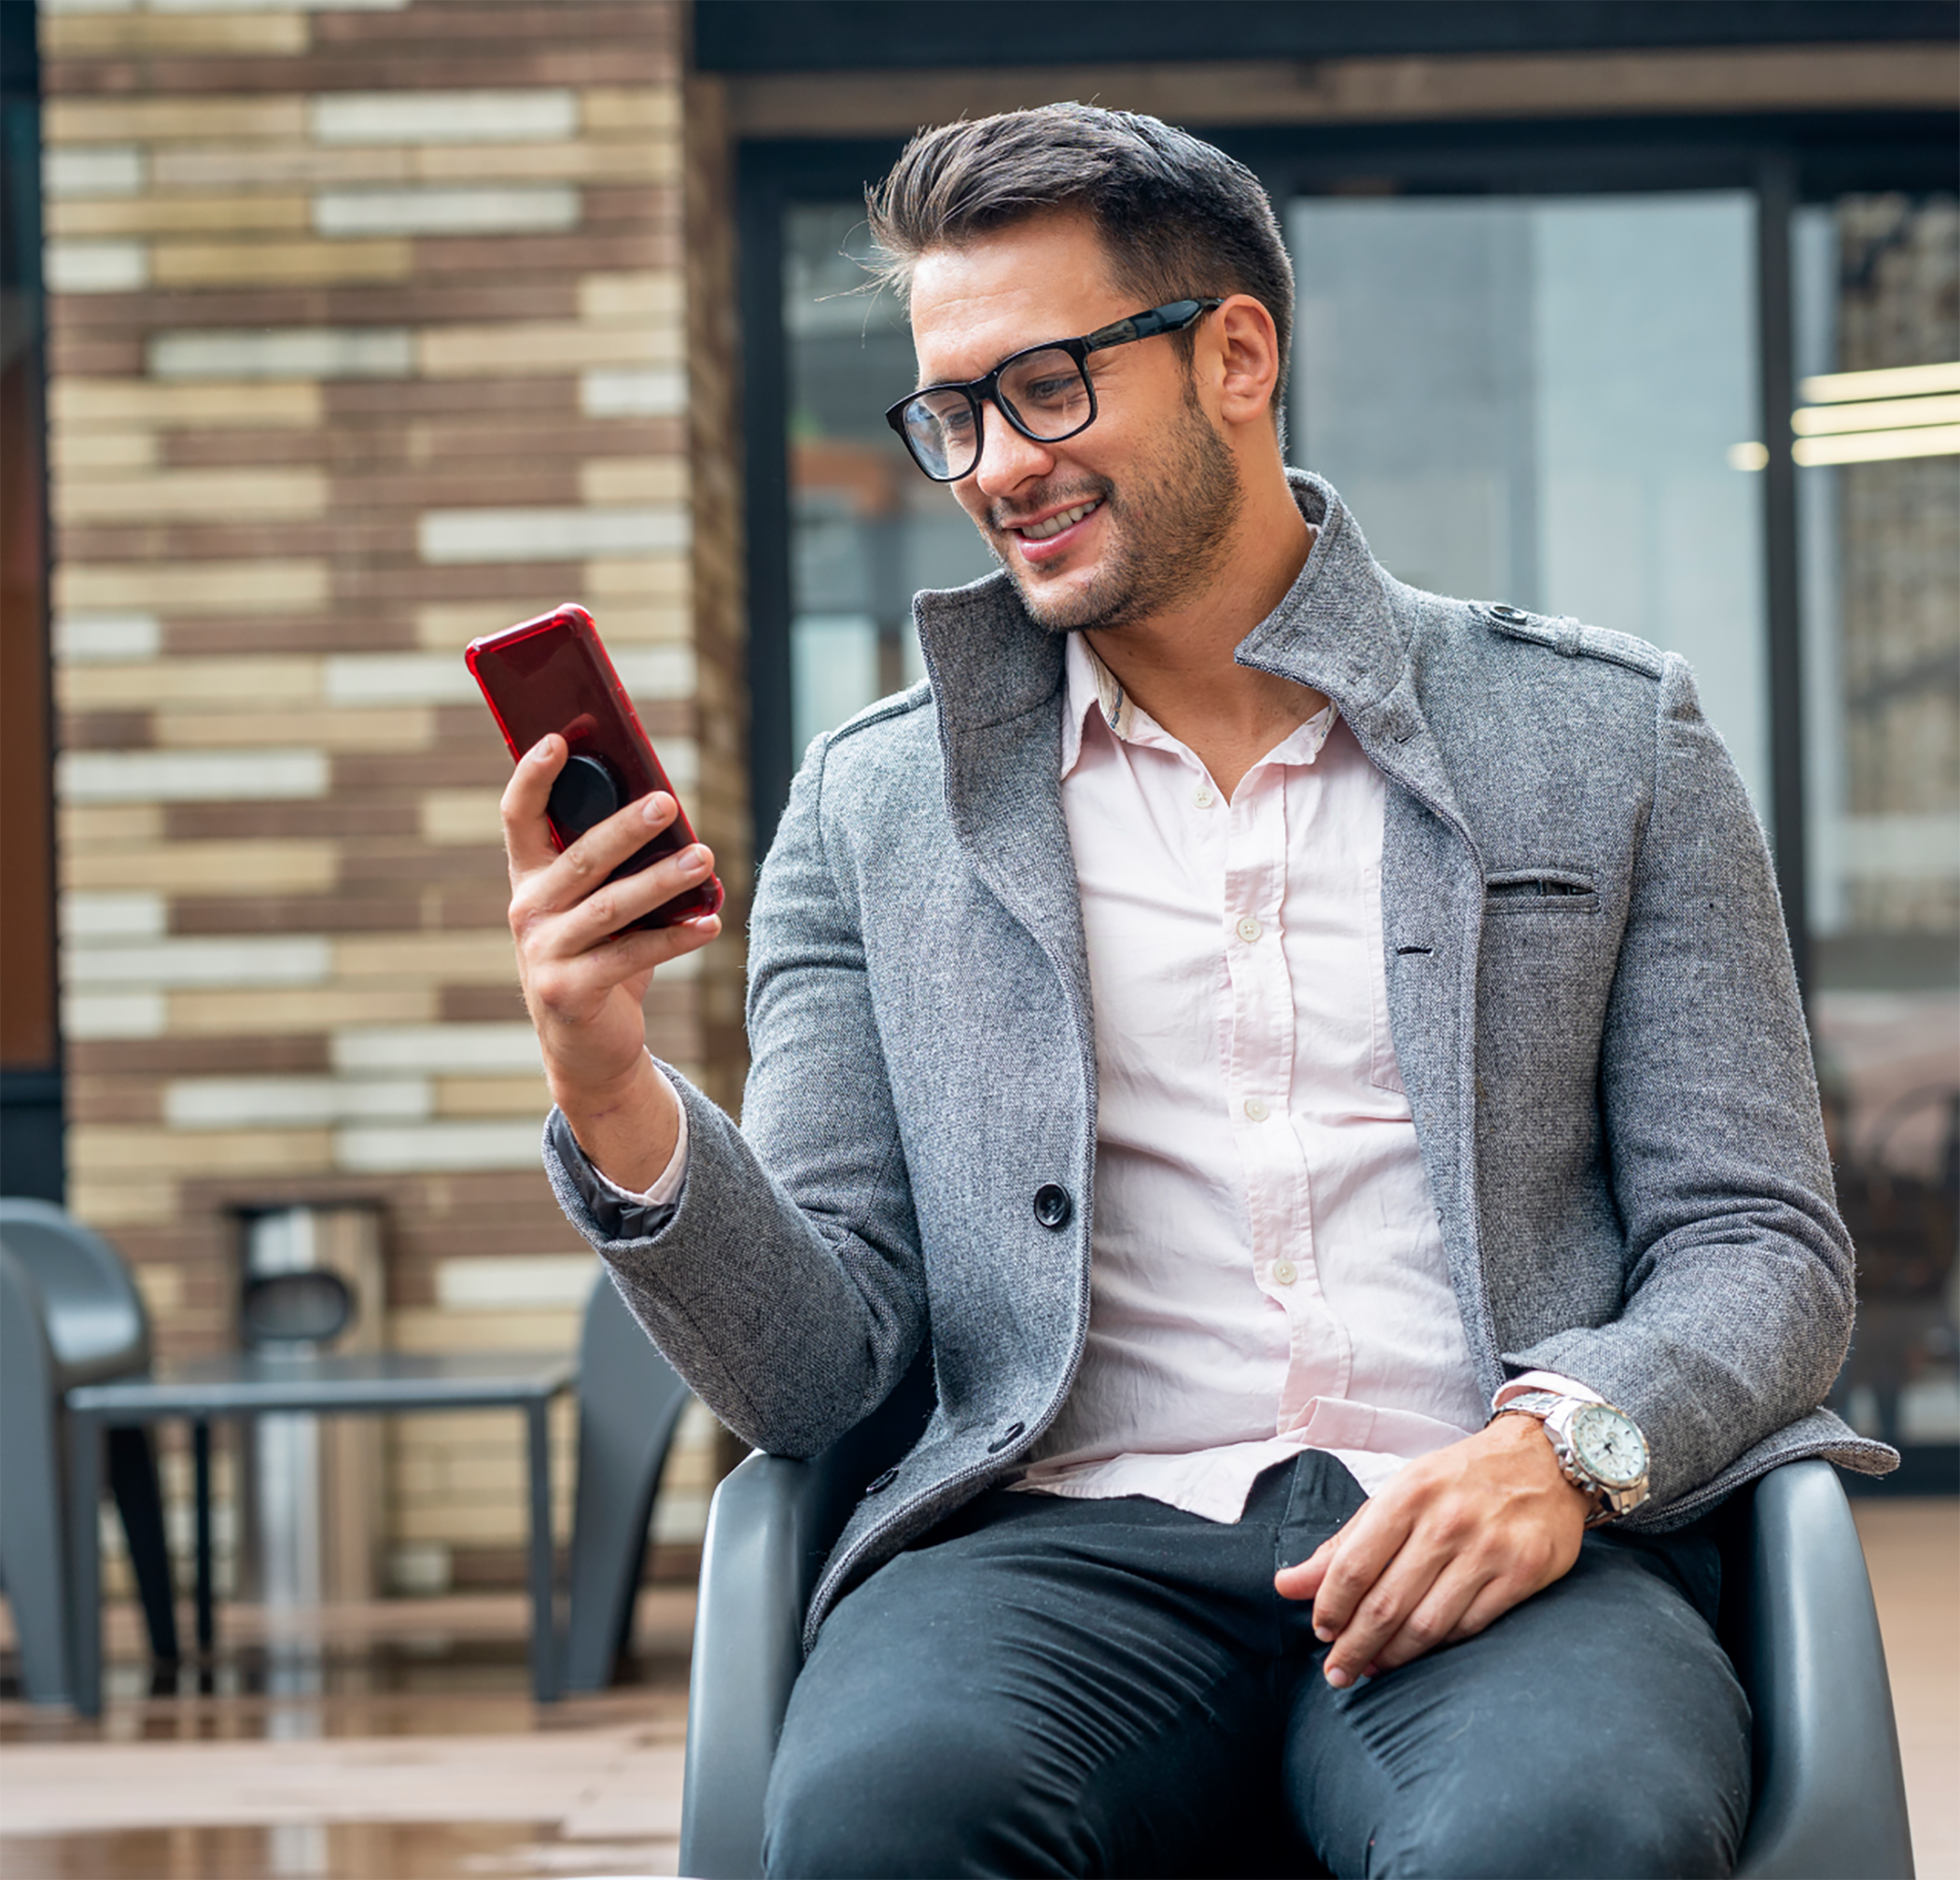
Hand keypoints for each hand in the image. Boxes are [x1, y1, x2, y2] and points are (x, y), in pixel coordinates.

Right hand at [503, 734, 719, 1185]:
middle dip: (626, 827)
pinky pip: (631, 956)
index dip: (534, 776)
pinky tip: (711, 922)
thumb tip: (667, 811)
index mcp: (529, 878)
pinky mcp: (570, 991)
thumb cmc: (601, 958)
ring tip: (705, 858)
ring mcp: (544, 953)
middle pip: (581, 858)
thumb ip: (614, 866)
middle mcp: (528, 911)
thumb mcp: (597, 908)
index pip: (518, 816)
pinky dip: (675, 937)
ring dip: (663, 881)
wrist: (588, 1047)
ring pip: (612, 907)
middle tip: (668, 801)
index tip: (559, 738)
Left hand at [1274, 1414, 1590, 1687]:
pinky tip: (1418, 1653)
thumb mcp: (1399, 1492)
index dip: (1330, 1607)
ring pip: (1426, 1625)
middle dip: (1353, 1646)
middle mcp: (1446, 1523)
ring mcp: (1487, 1550)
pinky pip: (1468, 1627)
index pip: (1353, 1566)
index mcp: (1408, 1495)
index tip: (1320, 1630)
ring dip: (1391, 1656)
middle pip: (1385, 1603)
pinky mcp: (1522, 1575)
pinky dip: (1437, 1648)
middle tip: (1336, 1671)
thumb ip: (1345, 1542)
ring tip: (1370, 1668)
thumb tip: (1287, 1584)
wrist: (1545, 1459)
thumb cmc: (1460, 1478)